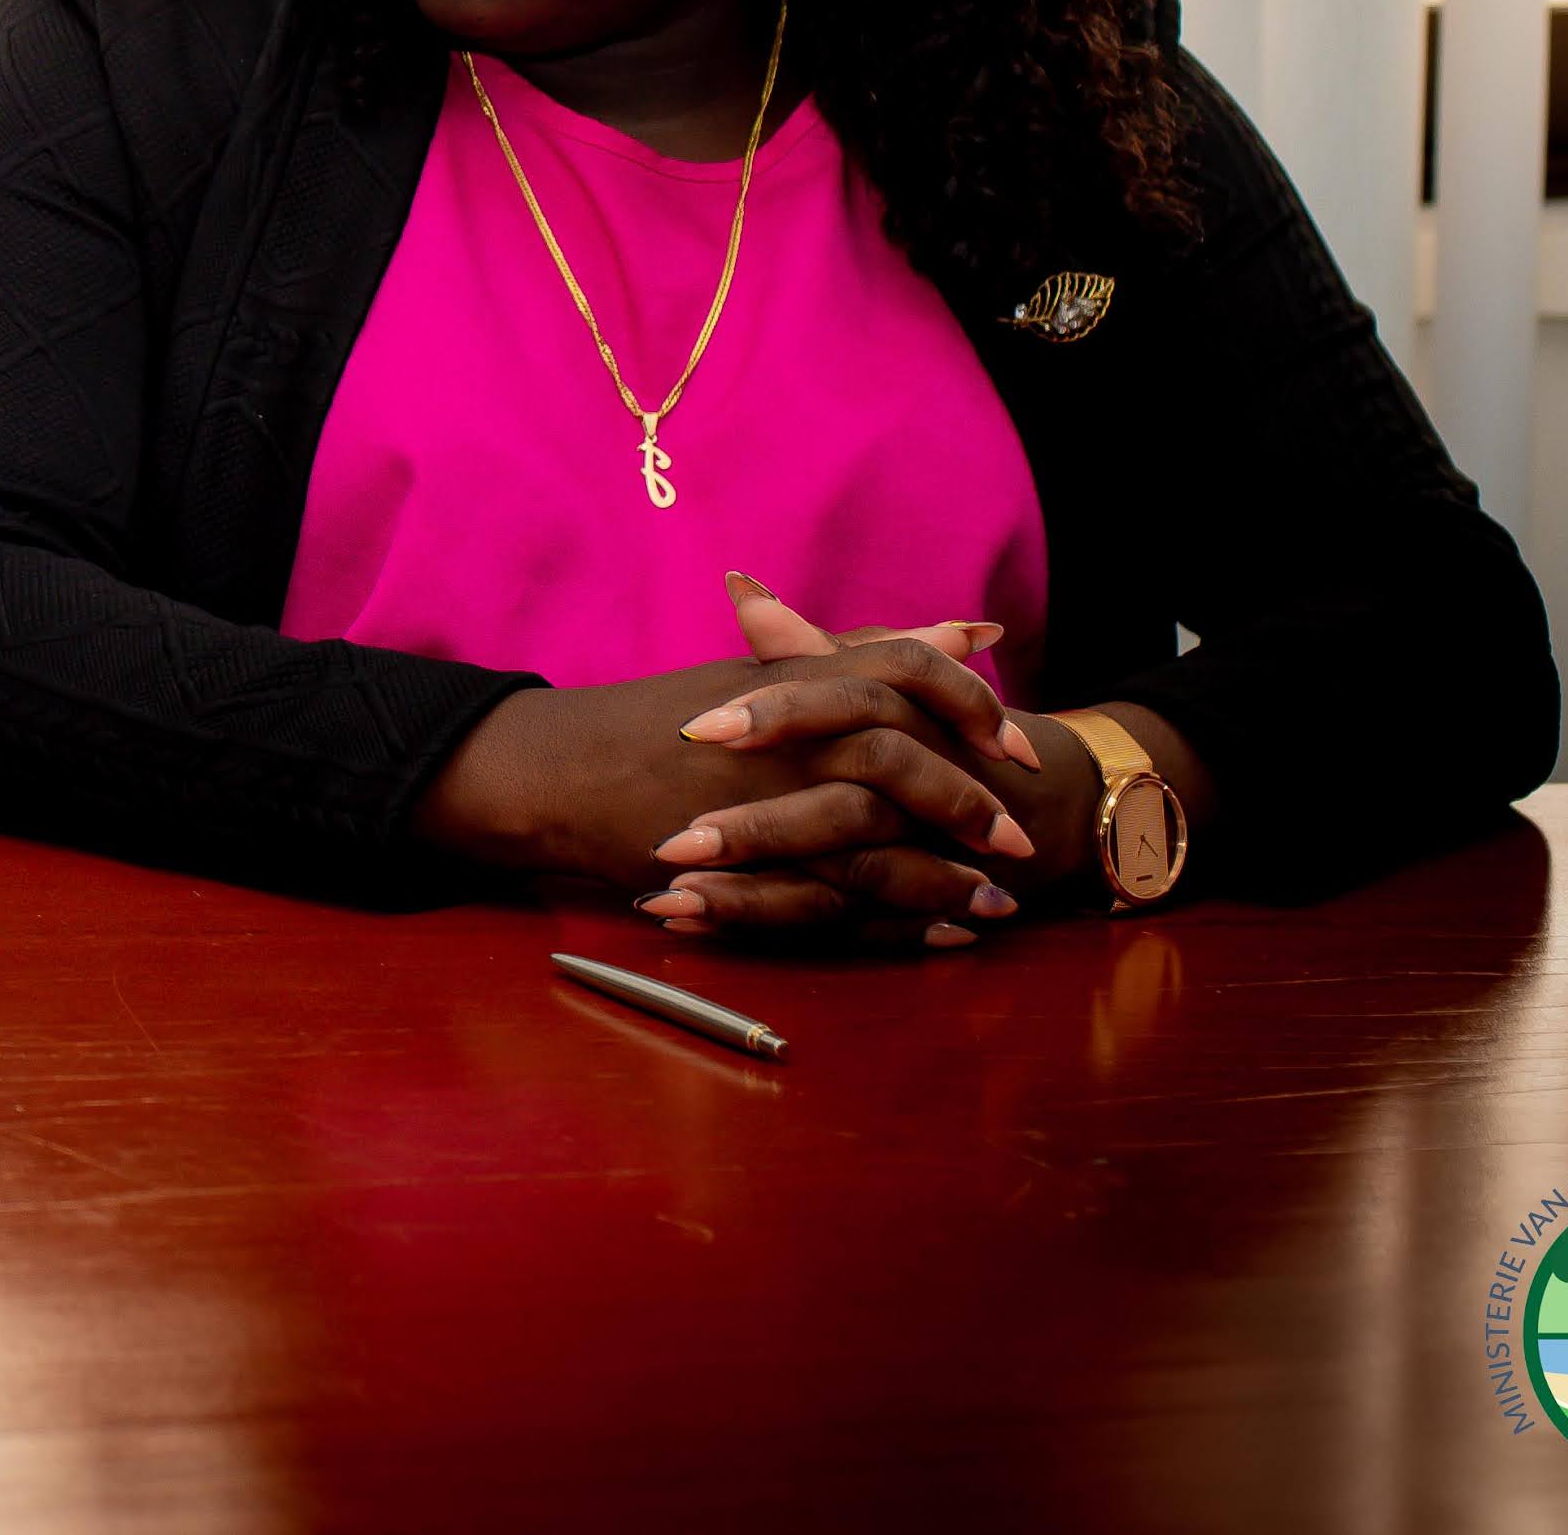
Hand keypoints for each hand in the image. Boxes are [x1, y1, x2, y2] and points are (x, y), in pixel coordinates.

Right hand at [412, 585, 1034, 910]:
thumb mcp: (746, 678)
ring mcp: (756, 800)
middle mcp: (778, 734)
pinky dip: (899, 918)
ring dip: (945, 872)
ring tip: (999, 901)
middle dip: (968, 800)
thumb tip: (951, 634)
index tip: (1014, 742)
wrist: (551, 773)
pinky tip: (945, 932)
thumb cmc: (648, 727)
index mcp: (784, 680)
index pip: (900, 674)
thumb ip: (842, 656)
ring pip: (877, 836)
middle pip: (901, 758)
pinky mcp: (737, 864)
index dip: (967, 704)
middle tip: (1016, 837)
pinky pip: (835, 897)